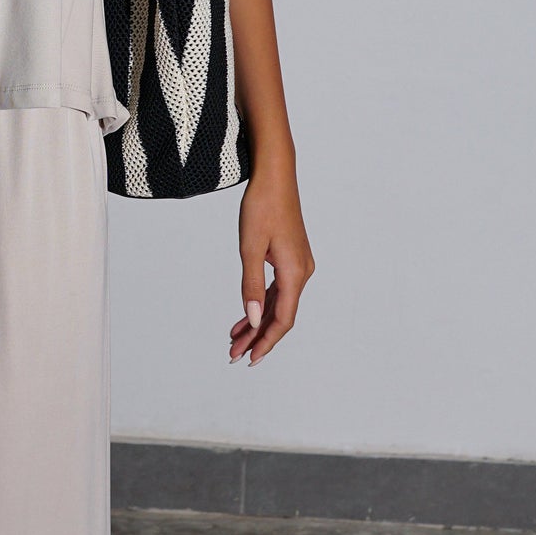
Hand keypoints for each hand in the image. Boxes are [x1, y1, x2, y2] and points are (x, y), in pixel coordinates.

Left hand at [230, 163, 313, 365]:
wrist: (275, 176)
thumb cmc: (262, 206)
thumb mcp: (250, 247)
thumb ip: (252, 285)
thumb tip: (253, 319)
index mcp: (294, 272)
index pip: (283, 319)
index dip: (266, 342)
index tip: (250, 358)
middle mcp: (301, 272)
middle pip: (281, 315)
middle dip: (257, 337)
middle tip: (234, 354)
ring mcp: (298, 265)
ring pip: (278, 304)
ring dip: (257, 322)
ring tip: (234, 340)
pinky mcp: (291, 258)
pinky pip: (278, 290)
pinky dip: (262, 304)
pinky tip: (246, 316)